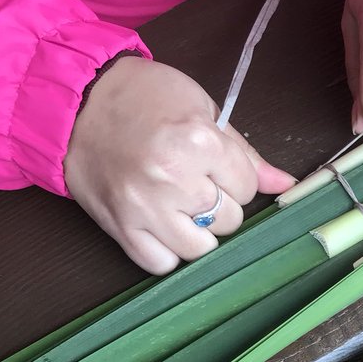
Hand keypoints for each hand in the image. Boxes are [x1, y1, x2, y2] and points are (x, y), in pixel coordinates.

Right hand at [64, 58, 295, 274]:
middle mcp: (173, 179)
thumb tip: (285, 184)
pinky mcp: (121, 228)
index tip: (216, 165)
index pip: (248, 187)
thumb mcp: (201, 108)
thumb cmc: (141, 97)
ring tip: (181, 206)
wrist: (77, 102)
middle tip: (195, 182)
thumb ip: (244, 152)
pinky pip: (160, 264)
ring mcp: (145, 208)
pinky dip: (167, 252)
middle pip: (229, 219)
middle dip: (220, 203)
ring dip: (198, 232)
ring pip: (200, 249)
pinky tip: (162, 227)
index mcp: (198, 142)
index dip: (237, 177)